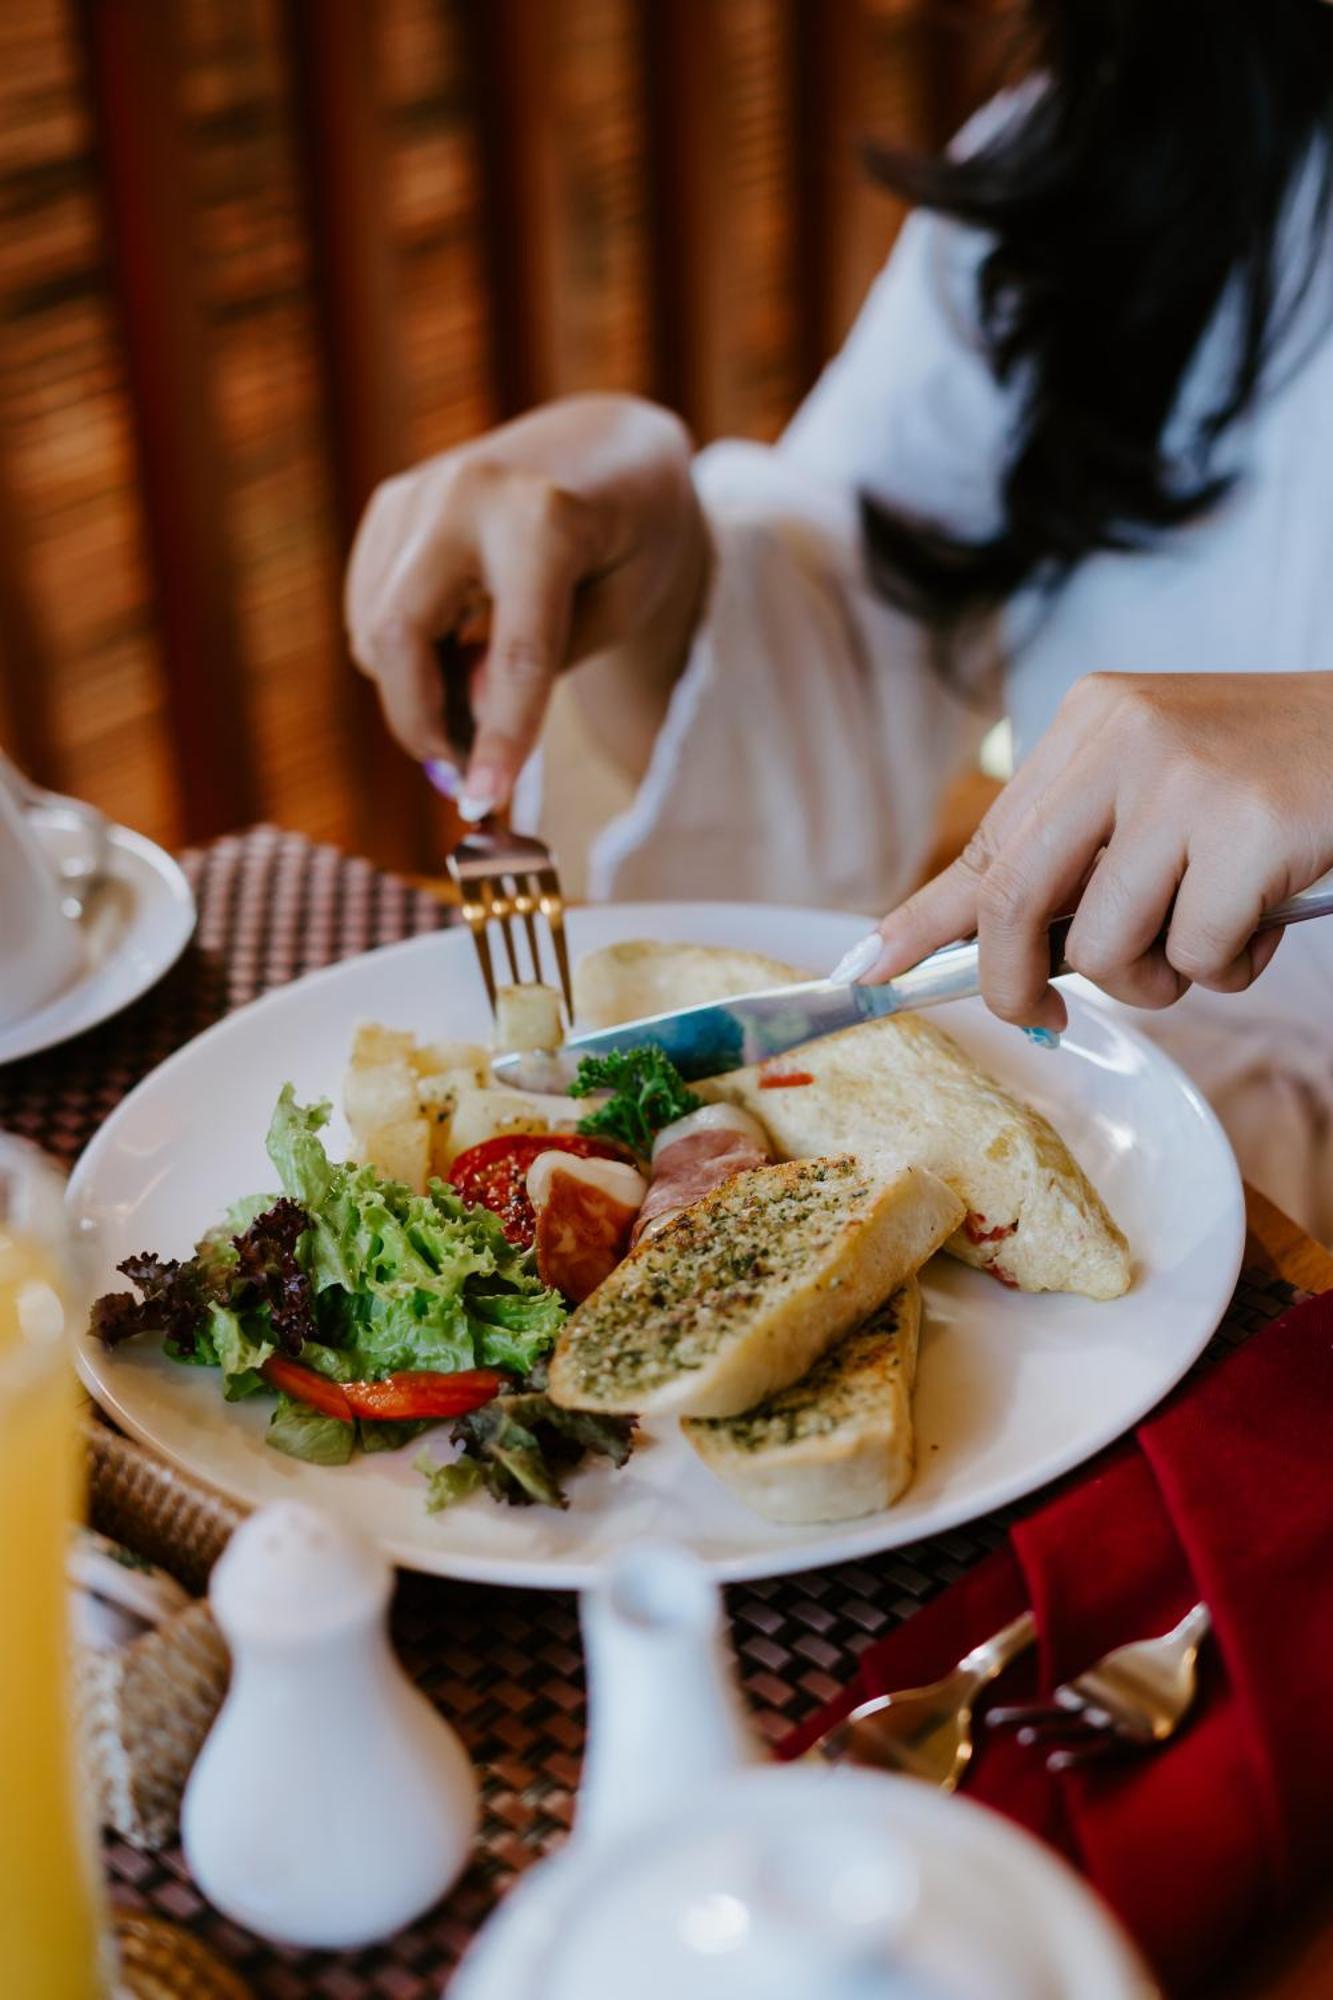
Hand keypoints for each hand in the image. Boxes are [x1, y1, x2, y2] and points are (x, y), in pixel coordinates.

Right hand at [345, 394, 704, 815]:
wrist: (606, 450)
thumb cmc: (630, 541)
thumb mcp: (621, 610)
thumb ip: (548, 665)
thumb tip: (469, 714)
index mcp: (545, 518)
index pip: (515, 653)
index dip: (498, 740)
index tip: (483, 806)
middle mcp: (466, 494)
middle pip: (398, 636)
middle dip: (420, 722)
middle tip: (462, 774)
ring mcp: (417, 494)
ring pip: (373, 632)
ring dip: (415, 693)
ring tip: (478, 701)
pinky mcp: (390, 506)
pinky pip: (368, 610)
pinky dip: (401, 656)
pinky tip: (457, 652)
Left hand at [860, 672, 1332, 1029]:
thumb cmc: (1278, 781)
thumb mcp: (1163, 788)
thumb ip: (1085, 850)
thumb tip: (996, 951)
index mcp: (1093, 721)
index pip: (987, 840)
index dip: (924, 918)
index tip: (869, 968)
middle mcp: (1125, 737)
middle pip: (1013, 899)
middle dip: (1013, 981)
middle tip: (1043, 1014)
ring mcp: (1185, 779)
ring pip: (1107, 947)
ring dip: (1159, 978)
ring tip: (1215, 932)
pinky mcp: (1248, 827)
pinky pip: (1197, 955)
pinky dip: (1232, 963)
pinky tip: (1269, 913)